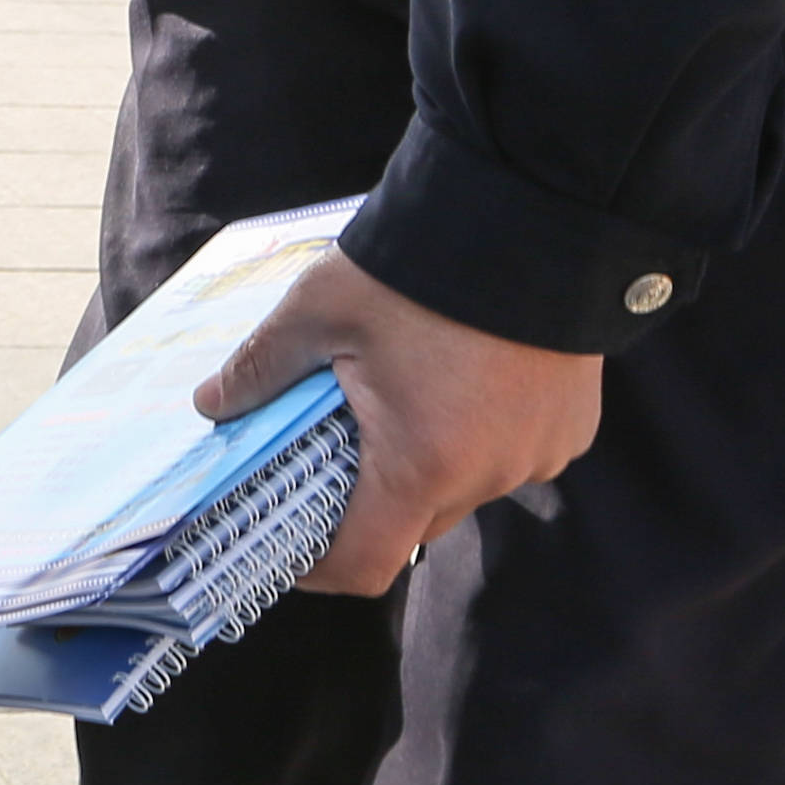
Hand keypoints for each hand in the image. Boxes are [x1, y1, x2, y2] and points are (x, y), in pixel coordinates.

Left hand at [196, 243, 610, 596]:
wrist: (534, 216)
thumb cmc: (418, 270)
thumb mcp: (319, 312)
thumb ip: (259, 369)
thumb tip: (211, 405)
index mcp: (420, 465)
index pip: (365, 564)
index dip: (319, 569)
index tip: (290, 549)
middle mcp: (488, 475)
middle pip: (415, 523)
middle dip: (370, 499)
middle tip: (337, 446)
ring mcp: (539, 454)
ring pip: (467, 486)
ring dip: (430, 462)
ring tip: (405, 397)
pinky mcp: (573, 427)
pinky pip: (513, 454)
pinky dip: (481, 436)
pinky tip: (464, 379)